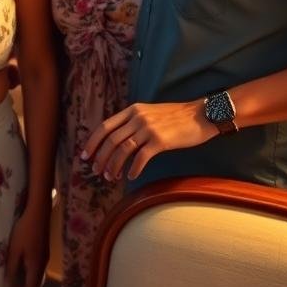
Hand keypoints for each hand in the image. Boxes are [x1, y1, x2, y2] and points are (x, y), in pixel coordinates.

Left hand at [5, 207, 48, 286]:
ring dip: (29, 283)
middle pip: (36, 284)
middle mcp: (43, 264)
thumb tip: (8, 283)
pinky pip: (39, 268)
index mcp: (36, 266)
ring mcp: (45, 256)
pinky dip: (31, 274)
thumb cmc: (25, 230)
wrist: (39, 211)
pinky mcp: (44, 249)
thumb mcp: (15, 249)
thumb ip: (12, 267)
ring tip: (18, 286)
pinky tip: (24, 269)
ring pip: (38, 276)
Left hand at [82, 100, 214, 180]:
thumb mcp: (150, 113)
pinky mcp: (160, 141)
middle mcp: (137, 117)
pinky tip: (131, 176)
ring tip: (110, 177)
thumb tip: (118, 139)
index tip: (85, 155)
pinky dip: (133, 169)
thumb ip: (134, 122)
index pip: (105, 126)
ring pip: (123, 149)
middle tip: (96, 171)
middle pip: (111, 139)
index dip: (93, 141)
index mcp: (132, 110)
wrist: (200, 115)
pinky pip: (141, 157)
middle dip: (101, 157)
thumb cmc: (176, 117)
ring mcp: (148, 128)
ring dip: (114, 165)